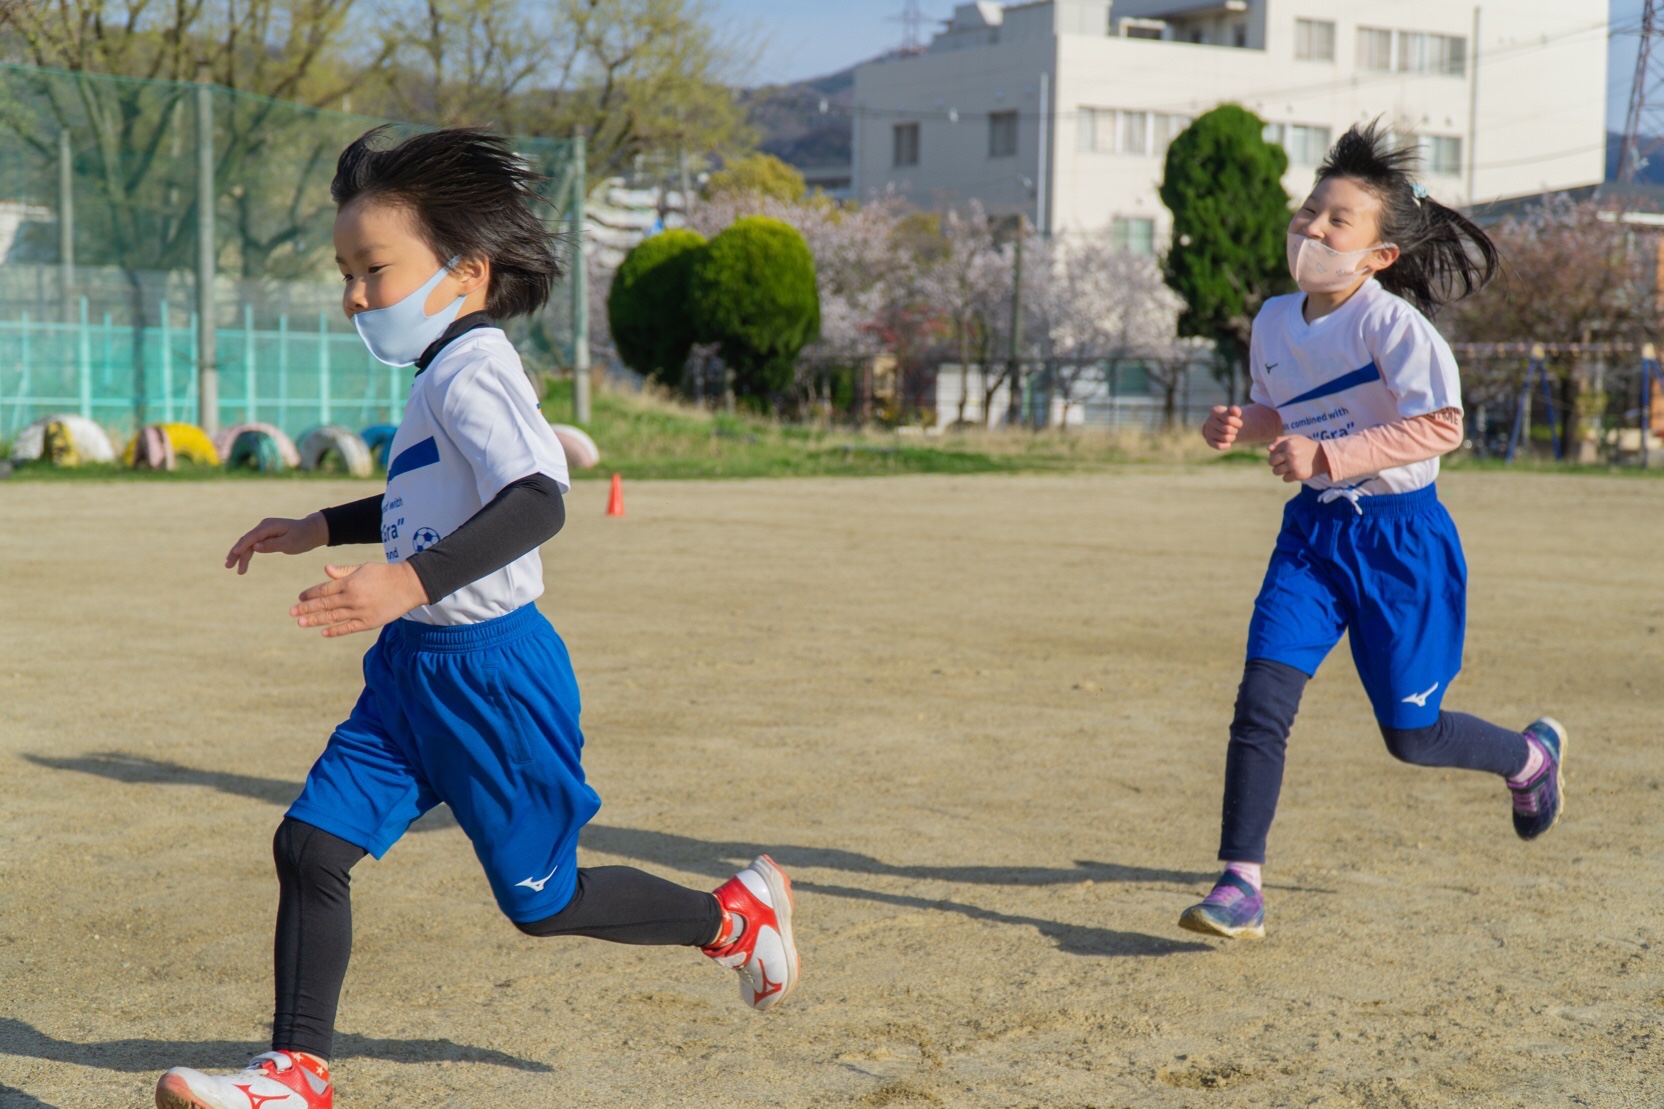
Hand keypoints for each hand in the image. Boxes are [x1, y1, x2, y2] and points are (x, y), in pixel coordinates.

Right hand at [226, 513, 327, 573]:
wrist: (311, 531)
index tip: (233, 554)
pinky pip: (253, 545)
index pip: (252, 536)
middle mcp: (264, 526)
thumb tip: (255, 547)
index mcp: (270, 526)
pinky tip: (241, 563)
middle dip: (236, 553)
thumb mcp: (290, 543)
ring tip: (235, 569)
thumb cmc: (302, 537)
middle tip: (228, 566)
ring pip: (248, 543)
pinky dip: (247, 553)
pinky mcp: (265, 535)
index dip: (242, 546)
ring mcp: (264, 530)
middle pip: (246, 540)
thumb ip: (272, 545)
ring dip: (240, 556)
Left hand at [291, 562, 428, 637]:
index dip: (310, 594)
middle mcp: (351, 597)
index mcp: (349, 582)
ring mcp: (360, 611)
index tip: (300, 597)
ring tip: (301, 623)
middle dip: (306, 608)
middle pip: (324, 604)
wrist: (409, 585)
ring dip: (315, 620)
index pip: (324, 589)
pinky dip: (335, 631)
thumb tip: (326, 570)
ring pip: (332, 617)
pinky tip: (323, 632)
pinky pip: (348, 628)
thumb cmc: (385, 574)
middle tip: (292, 612)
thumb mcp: (364, 567)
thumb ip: (344, 571)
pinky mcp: (368, 622)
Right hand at [1203, 405, 1243, 449]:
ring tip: (1231, 434)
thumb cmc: (1230, 417)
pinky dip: (1227, 445)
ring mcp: (1208, 431)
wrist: (1222, 425)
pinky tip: (1228, 443)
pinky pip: (1219, 446)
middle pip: (1228, 430)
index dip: (1238, 423)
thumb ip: (1236, 410)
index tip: (1239, 423)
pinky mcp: (1209, 441)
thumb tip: (1233, 410)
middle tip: (1234, 429)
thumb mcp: (1234, 413)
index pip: (1229, 420)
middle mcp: (1209, 421)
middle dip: (1235, 430)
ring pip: (1225, 438)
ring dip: (1232, 437)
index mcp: (1215, 411)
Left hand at [1267, 435, 1329, 482]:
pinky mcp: (1298, 474)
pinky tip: (1295, 472)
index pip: (1272, 452)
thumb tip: (1268, 449)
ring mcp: (1294, 464)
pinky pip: (1284, 479)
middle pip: (1271, 462)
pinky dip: (1289, 477)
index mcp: (1288, 443)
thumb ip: (1280, 440)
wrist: (1324, 457)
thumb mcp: (1295, 438)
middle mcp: (1290, 453)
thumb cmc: (1306, 446)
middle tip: (1283, 463)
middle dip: (1275, 463)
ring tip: (1288, 468)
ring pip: (1276, 471)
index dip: (1276, 454)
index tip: (1284, 455)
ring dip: (1280, 471)